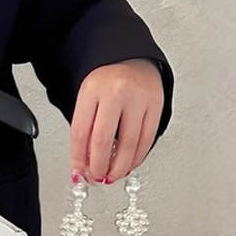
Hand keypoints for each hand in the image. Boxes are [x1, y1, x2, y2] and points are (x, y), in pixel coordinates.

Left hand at [70, 58, 164, 185]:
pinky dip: (136, 157)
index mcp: (92, 89)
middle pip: (103, 140)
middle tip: (97, 178)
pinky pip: (147, 139)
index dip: (79, 159)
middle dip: (98, 166)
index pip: (80, 132)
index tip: (79, 173)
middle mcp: (116, 91)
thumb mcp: (87, 101)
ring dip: (119, 167)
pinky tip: (129, 164)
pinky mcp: (156, 104)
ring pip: (128, 144)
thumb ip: (83, 133)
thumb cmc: (106, 83)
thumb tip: (81, 170)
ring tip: (112, 175)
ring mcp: (138, 97)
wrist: (131, 58)